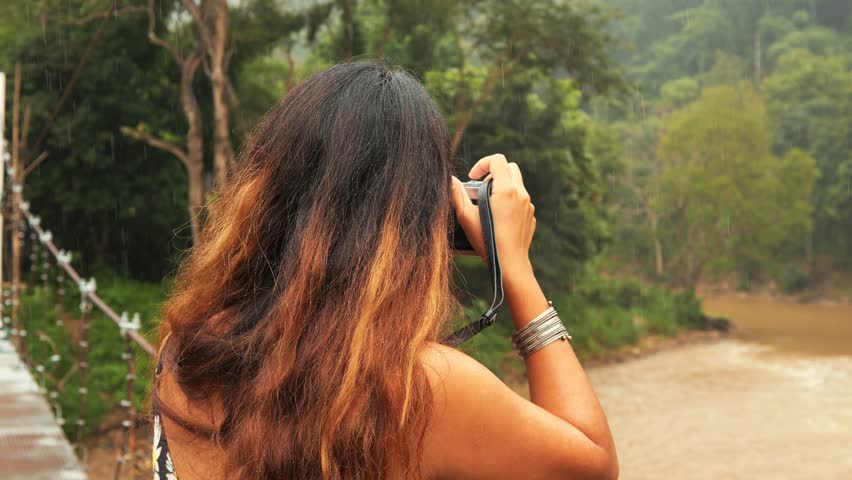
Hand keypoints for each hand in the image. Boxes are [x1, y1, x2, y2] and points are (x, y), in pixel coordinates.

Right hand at [451, 154, 535, 275]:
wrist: (510, 264)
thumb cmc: (488, 241)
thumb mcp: (467, 217)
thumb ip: (457, 195)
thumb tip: (450, 180)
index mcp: (506, 190)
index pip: (498, 160)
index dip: (482, 163)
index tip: (472, 176)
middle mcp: (521, 193)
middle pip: (510, 167)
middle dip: (494, 173)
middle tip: (481, 188)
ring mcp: (528, 205)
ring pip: (516, 184)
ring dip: (502, 187)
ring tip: (488, 204)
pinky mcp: (530, 215)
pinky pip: (520, 200)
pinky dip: (510, 201)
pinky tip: (499, 218)